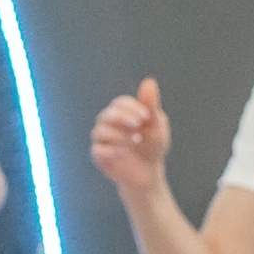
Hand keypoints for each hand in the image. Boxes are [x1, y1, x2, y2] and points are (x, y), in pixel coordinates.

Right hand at [89, 79, 171, 196]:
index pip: (119, 103)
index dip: (131, 107)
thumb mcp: (156, 124)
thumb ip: (151, 104)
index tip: (146, 116)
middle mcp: (108, 125)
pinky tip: (125, 152)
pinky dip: (111, 150)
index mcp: (122, 114)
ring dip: (118, 134)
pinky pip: (97, 150)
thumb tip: (149, 81)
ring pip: (99, 132)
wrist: (148, 172)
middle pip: (106, 115)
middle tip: (138, 125)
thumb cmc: (152, 146)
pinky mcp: (99, 157)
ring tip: (136, 140)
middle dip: (122, 118)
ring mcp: (102, 141)